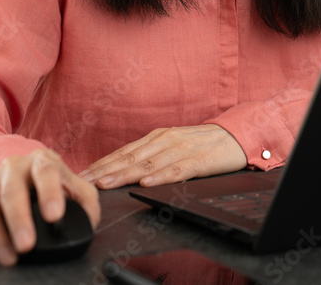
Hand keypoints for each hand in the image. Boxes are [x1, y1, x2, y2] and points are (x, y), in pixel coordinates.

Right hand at [0, 148, 99, 266]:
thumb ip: (86, 203)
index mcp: (42, 161)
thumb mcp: (76, 188)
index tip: (54, 216)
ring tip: (9, 258)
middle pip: (11, 191)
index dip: (49, 193)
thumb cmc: (54, 185)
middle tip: (27, 245)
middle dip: (18, 220)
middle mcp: (13, 168)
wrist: (24, 175)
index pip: (46, 172)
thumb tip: (88, 223)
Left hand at [80, 124, 247, 188]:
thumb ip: (152, 154)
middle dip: (106, 170)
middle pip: (131, 157)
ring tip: (106, 184)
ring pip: (148, 164)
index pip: (124, 151)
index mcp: (158, 137)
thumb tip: (124, 170)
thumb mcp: (174, 144)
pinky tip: (146, 183)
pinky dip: (160, 177)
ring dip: (125, 174)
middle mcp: (166, 140)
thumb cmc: (204, 143)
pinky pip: (177, 170)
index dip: (102, 163)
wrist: (237, 135)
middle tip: (85, 182)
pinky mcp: (199, 160)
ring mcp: (182, 149)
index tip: (83, 175)